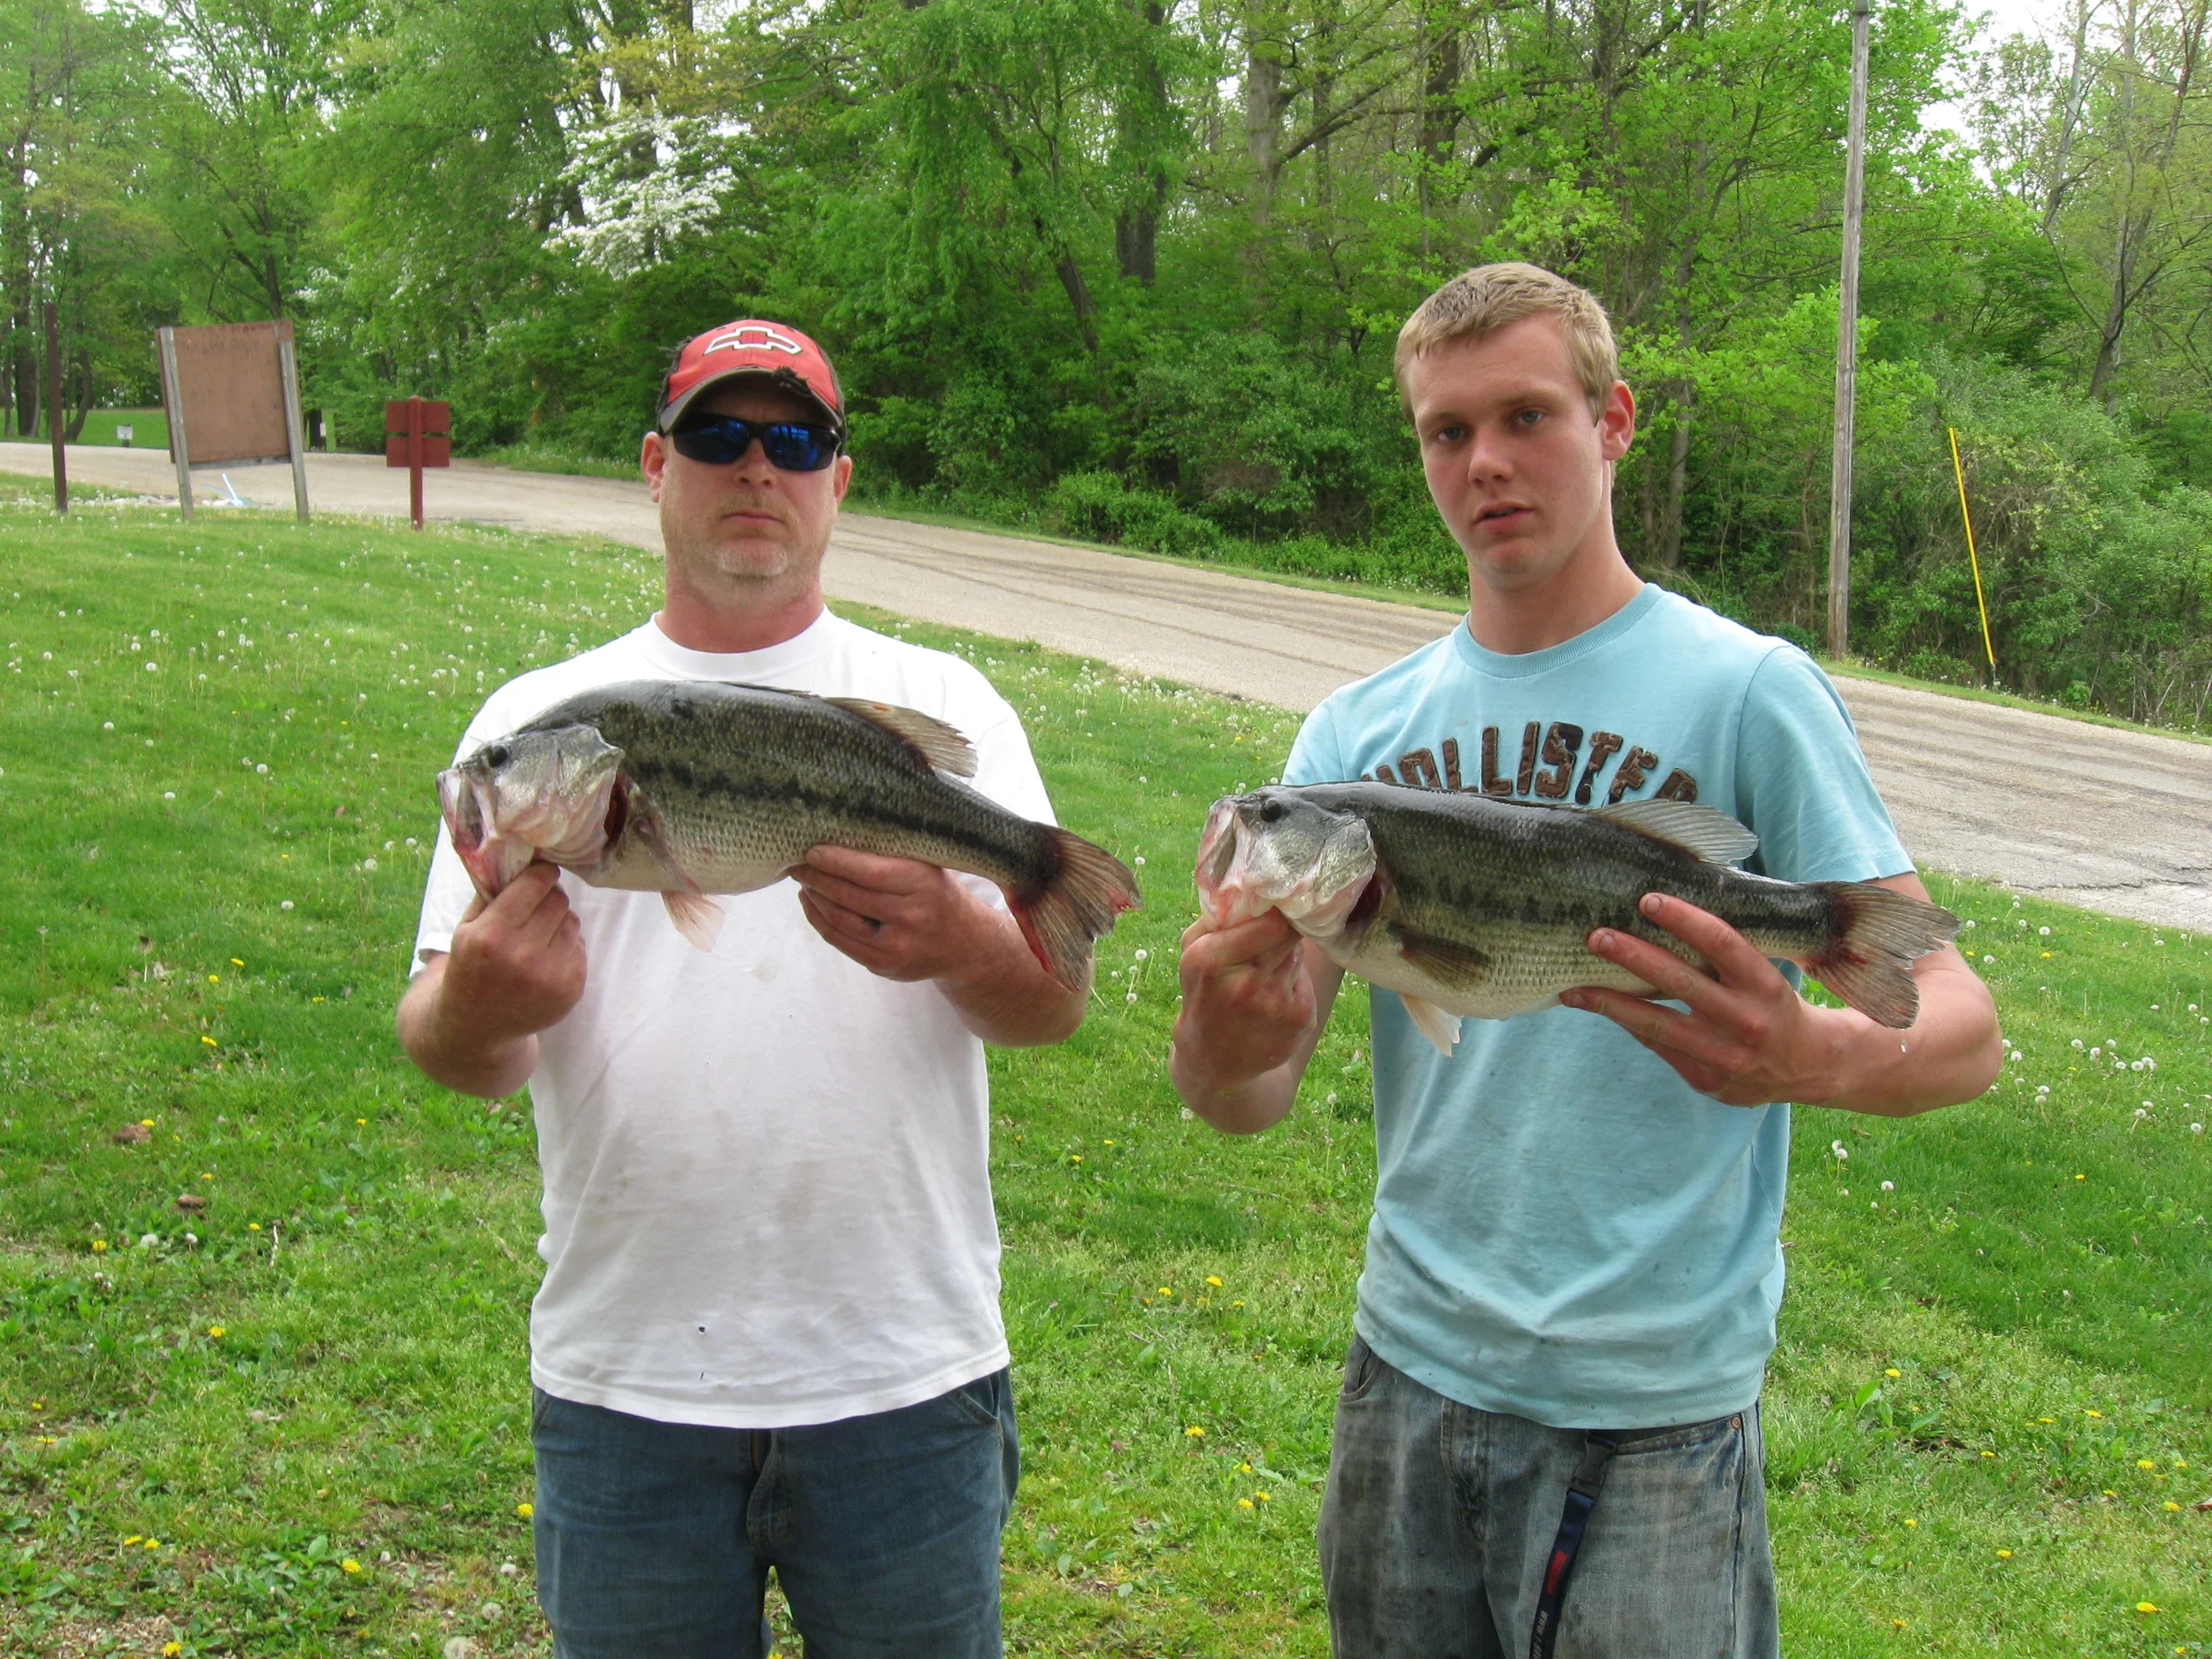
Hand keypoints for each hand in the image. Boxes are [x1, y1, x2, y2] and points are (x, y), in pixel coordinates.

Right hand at [438, 861, 588, 1043]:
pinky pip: (580, 948)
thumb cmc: (470, 967)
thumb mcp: (466, 929)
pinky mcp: (570, 990)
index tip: (541, 873)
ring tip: (538, 936)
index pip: (536, 884)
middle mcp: (521, 956)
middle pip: (558, 901)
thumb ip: (492, 892)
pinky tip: (545, 959)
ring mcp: (549, 976)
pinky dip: (566, 947)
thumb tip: (524, 854)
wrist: (476, 1026)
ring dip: (559, 922)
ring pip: (572, 922)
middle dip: (549, 897)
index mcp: (491, 935)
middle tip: (536, 906)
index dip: (541, 874)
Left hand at [792, 845, 998, 983]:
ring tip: (802, 880)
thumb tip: (839, 838)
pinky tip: (811, 903)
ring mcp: (897, 946)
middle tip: (797, 862)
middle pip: (850, 896)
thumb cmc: (940, 896)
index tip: (812, 849)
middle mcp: (912, 917)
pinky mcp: (884, 965)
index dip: (836, 860)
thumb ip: (893, 857)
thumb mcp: (929, 869)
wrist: (967, 946)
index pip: (870, 871)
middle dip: (817, 877)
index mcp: (925, 884)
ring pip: (841, 920)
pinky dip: (820, 921)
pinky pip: (841, 942)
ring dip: (815, 898)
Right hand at [1170, 908, 1315, 1094]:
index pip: (1270, 922)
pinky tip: (1274, 997)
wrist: (1215, 1060)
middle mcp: (1245, 985)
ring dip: (1285, 956)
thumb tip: (1254, 887)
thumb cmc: (1204, 994)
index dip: (1275, 911)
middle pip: (1288, 934)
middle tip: (1274, 931)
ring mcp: (1276, 1005)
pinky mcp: (1301, 1019)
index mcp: (1210, 961)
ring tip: (1266, 972)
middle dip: (1282, 929)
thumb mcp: (1192, 954)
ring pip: (1296, 955)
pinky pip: (1305, 980)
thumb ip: (1218, 918)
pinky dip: (1293, 982)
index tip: (1273, 907)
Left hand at [1561, 891, 1847, 1106]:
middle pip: (1681, 982)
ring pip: (1657, 1024)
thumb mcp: (1764, 974)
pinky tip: (1599, 1007)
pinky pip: (1658, 1046)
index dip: (1684, 919)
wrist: (1809, 1066)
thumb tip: (1660, 915)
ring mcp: (1724, 1055)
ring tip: (1573, 986)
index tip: (1647, 899)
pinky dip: (1627, 1024)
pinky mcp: (1705, 1079)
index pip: (1721, 943)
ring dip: (1610, 1002)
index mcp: (1764, 984)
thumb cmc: (1773, 1005)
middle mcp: (1746, 1020)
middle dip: (1634, 956)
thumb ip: (1723, 955)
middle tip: (1596, 936)